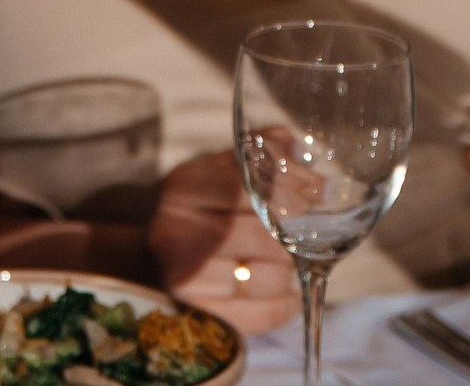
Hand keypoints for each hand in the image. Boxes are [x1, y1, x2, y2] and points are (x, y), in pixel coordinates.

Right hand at [145, 151, 297, 332]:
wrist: (154, 258)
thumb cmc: (197, 209)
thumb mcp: (218, 170)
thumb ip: (260, 155)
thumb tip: (298, 153)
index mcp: (185, 188)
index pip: (250, 189)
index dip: (290, 192)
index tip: (315, 194)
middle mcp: (178, 233)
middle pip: (265, 237)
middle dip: (292, 234)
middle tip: (299, 231)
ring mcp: (187, 280)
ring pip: (271, 277)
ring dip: (287, 268)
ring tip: (278, 259)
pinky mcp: (204, 316)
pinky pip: (268, 313)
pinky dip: (287, 303)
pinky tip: (286, 292)